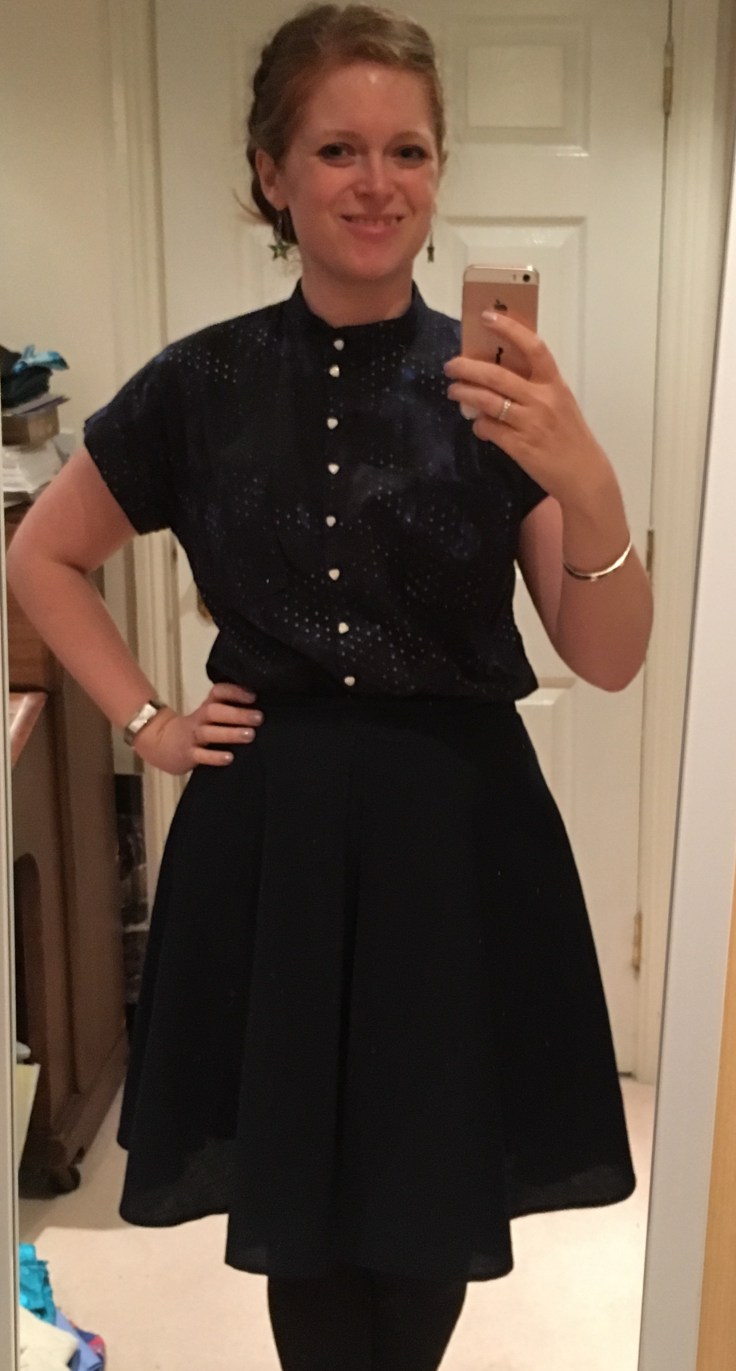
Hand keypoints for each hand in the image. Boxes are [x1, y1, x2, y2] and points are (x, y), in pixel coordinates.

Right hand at [131, 683, 263, 773]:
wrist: (160, 743)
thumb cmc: (195, 730)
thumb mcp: (209, 717)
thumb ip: (228, 713)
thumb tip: (261, 711)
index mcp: (207, 707)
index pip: (218, 692)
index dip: (234, 692)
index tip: (253, 696)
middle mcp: (200, 719)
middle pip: (214, 711)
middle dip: (237, 713)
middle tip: (258, 718)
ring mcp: (192, 737)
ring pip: (209, 732)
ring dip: (230, 733)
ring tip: (250, 735)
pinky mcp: (188, 754)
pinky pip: (201, 755)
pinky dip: (215, 757)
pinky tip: (229, 758)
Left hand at [444, 311, 610, 513]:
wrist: (583, 474)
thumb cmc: (570, 436)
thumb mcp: (560, 403)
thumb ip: (535, 388)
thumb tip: (498, 376)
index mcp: (554, 384)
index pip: (533, 347)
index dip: (509, 329)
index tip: (487, 317)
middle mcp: (542, 400)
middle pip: (497, 375)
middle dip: (467, 367)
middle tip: (451, 365)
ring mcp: (530, 424)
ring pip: (487, 401)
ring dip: (465, 394)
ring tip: (454, 391)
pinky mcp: (520, 446)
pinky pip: (489, 429)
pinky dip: (478, 425)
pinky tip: (477, 424)